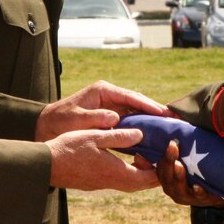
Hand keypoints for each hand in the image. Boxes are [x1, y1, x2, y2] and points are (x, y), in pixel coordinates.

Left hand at [35, 80, 168, 140]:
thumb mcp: (77, 119)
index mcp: (103, 91)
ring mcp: (111, 104)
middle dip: (155, 109)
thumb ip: (95, 118)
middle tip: (174, 117)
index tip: (163, 112)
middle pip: (138, 101)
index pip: (130, 96)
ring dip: (152, 117)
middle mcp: (110, 95)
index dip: (148, 104)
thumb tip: (116, 118)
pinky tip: (155, 132)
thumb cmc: (61, 121)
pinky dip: (142, 124)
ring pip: (137, 110)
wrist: (49, 126)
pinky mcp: (111, 115)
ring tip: (171, 124)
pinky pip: (130, 118)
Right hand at [48, 127, 159, 192]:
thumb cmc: (69, 149)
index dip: (161, 168)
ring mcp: (103, 184)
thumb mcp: (96, 136)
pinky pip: (119, 181)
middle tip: (159, 154)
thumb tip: (140, 134)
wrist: (45, 165)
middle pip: (142, 184)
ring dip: (141, 172)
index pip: (149, 178)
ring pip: (131, 183)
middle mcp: (112, 182)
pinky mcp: (95, 183)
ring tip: (143, 154)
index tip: (164, 154)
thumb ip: (119, 137)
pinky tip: (125, 158)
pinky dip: (129, 172)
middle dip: (154, 172)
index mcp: (117, 172)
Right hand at [157, 140, 223, 207]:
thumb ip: (180, 148)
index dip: (164, 156)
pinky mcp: (202, 201)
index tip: (171, 142)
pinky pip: (198, 198)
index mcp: (168, 178)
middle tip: (173, 147)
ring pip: (179, 189)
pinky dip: (198, 192)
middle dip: (169, 161)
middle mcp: (174, 189)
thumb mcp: (187, 160)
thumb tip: (177, 120)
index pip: (161, 168)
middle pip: (167, 177)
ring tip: (180, 165)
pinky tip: (198, 186)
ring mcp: (187, 196)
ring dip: (178, 176)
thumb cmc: (197, 171)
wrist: (217, 191)